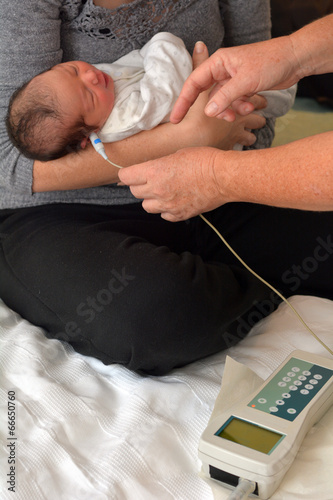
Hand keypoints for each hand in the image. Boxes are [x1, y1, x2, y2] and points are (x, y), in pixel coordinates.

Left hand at [118, 147, 226, 221]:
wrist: (223, 177)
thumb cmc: (204, 160)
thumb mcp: (176, 155)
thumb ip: (159, 165)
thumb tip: (151, 170)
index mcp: (155, 172)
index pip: (126, 176)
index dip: (127, 174)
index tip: (130, 173)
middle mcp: (158, 190)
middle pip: (135, 192)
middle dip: (139, 185)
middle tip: (149, 180)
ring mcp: (168, 205)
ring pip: (146, 206)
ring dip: (150, 199)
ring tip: (162, 191)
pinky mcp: (179, 215)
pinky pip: (163, 215)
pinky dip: (165, 210)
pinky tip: (174, 200)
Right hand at [171, 36, 299, 122]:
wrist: (294, 59)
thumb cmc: (271, 61)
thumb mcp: (246, 81)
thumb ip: (226, 97)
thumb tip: (209, 112)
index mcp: (218, 63)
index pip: (193, 84)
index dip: (183, 102)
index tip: (176, 119)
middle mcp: (222, 70)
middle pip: (207, 95)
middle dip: (215, 109)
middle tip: (224, 119)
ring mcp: (232, 79)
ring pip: (222, 102)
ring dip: (231, 109)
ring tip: (246, 109)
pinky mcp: (242, 87)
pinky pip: (233, 102)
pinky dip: (240, 107)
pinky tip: (251, 106)